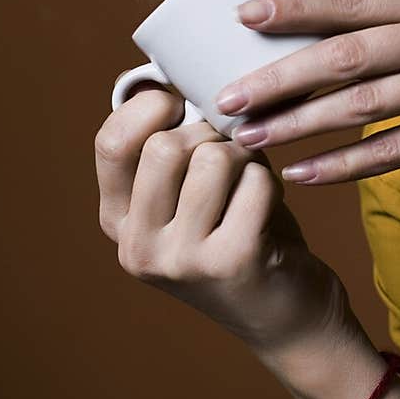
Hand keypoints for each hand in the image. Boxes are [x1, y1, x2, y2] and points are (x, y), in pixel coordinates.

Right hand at [94, 82, 353, 356]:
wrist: (289, 321)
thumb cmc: (240, 237)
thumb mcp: (188, 199)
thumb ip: (170, 151)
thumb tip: (161, 78)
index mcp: (117, 224)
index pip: (110, 143)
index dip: (148, 108)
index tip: (179, 105)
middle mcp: (137, 248)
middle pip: (164, 146)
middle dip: (208, 135)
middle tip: (229, 156)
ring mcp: (180, 260)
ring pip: (213, 158)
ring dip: (244, 159)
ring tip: (250, 184)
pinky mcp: (231, 261)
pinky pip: (255, 180)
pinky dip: (269, 182)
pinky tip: (269, 209)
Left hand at [216, 0, 399, 183]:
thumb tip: (342, 24)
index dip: (291, 9)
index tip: (240, 19)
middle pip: (343, 56)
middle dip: (276, 78)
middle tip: (225, 97)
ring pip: (359, 108)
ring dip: (297, 126)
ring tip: (250, 140)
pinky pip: (395, 153)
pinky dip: (344, 166)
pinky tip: (306, 175)